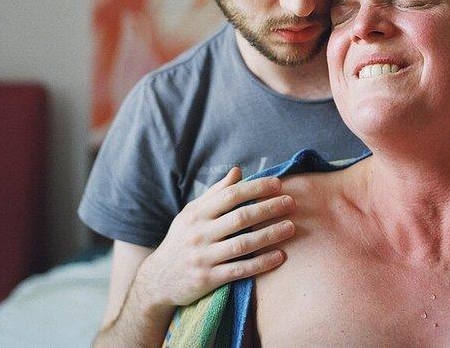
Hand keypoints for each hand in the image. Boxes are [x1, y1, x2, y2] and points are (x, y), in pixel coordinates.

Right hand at [139, 166, 296, 307]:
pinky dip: (261, 263)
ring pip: (243, 243)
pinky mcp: (208, 279)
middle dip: (268, 208)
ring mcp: (204, 257)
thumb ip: (215, 193)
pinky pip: (239, 269)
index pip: (231, 195)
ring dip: (270, 234)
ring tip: (291, 227)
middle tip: (291, 202)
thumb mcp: (191, 213)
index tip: (278, 184)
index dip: (256, 188)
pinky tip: (279, 256)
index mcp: (197, 213)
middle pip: (240, 217)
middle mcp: (200, 233)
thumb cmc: (181, 240)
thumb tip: (238, 171)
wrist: (158, 280)